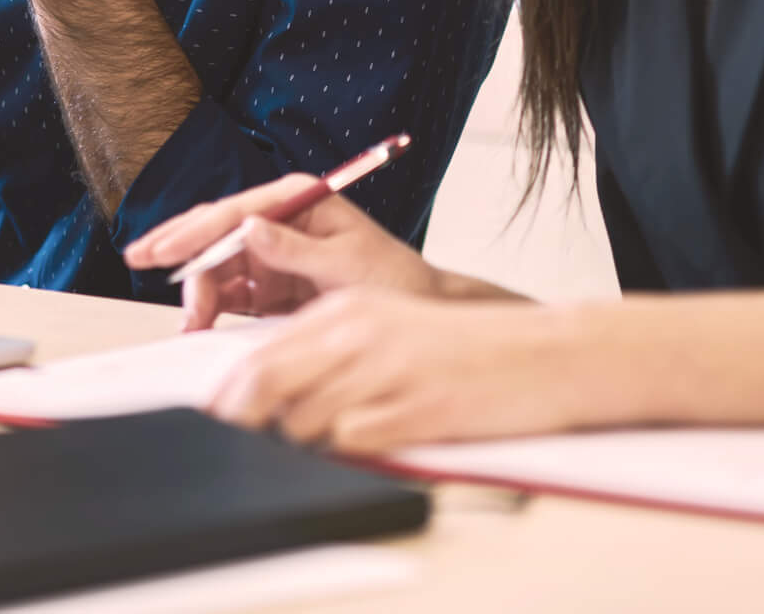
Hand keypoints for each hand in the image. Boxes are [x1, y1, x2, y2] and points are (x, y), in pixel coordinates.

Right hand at [123, 172, 444, 329]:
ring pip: (217, 264)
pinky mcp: (271, 282)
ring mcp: (273, 250)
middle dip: (178, 247)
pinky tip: (198, 321)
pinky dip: (211, 306)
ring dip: (197, 289)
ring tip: (190, 320)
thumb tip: (249, 228)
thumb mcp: (348, 265)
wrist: (419, 310)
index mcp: (300, 199)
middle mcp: (281, 219)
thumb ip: (296, 249)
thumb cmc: (394, 280)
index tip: (162, 248)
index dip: (193, 229)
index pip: (235, 212)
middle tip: (139, 259)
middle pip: (216, 231)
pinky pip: (230, 290)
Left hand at [207, 289, 591, 451]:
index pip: (261, 354)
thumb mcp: (388, 328)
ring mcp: (386, 372)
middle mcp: (358, 335)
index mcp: (346, 311)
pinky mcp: (416, 410)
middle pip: (266, 385)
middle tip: (243, 443)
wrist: (542, 355)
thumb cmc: (465, 349)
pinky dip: (351, 452)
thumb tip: (270, 392)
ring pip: (303, 421)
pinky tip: (374, 442)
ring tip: (335, 438)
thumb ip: (330, 349)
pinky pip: (352, 443)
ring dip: (305, 442)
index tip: (221, 419)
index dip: (232, 395)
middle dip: (245, 421)